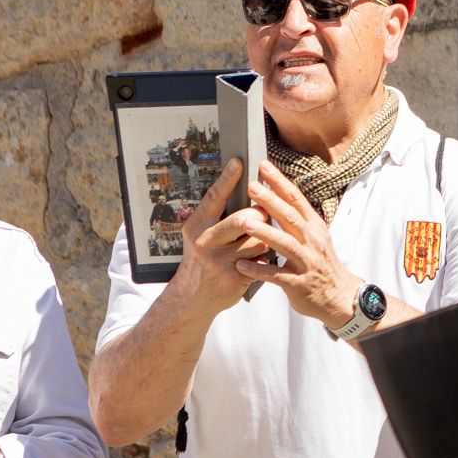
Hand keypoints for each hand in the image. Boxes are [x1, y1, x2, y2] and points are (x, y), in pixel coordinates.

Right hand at [171, 158, 269, 317]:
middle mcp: (206, 241)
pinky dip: (265, 256)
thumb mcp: (200, 234)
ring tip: (259, 241)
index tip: (239, 161)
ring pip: (259, 239)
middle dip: (260, 214)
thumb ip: (217, 215)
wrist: (192, 296)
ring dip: (266, 238)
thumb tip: (242, 186)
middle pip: (245, 218)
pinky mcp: (235, 277)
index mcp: (197, 225)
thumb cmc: (202, 257)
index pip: (214, 197)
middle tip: (263, 214)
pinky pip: (262, 259)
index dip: (227, 179)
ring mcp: (221, 261)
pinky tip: (257, 260)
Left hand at [234, 163, 362, 329]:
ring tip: (245, 222)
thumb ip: (297, 220)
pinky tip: (241, 265)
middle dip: (271, 201)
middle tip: (251, 186)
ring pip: (286, 244)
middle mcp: (312, 241)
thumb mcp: (315, 237)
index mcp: (314, 227)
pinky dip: (259, 270)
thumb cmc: (321, 264)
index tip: (264, 166)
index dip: (280, 182)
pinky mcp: (299, 283)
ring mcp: (307, 263)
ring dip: (265, 233)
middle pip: (291, 217)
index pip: (297, 199)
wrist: (339, 296)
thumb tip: (278, 196)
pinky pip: (278, 275)